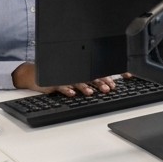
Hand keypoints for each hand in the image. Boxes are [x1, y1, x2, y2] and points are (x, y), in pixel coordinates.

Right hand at [12, 62, 129, 95]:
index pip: (103, 68)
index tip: (128, 75)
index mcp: (84, 68)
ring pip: (77, 80)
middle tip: (109, 88)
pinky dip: (67, 89)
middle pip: (92, 75)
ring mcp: (64, 75)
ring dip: (85, 86)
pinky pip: (60, 85)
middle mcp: (76, 70)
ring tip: (91, 92)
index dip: (116, 72)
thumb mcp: (76, 75)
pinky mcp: (52, 81)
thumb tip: (111, 83)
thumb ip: (91, 77)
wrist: (34, 73)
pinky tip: (72, 94)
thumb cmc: (59, 74)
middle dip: (102, 81)